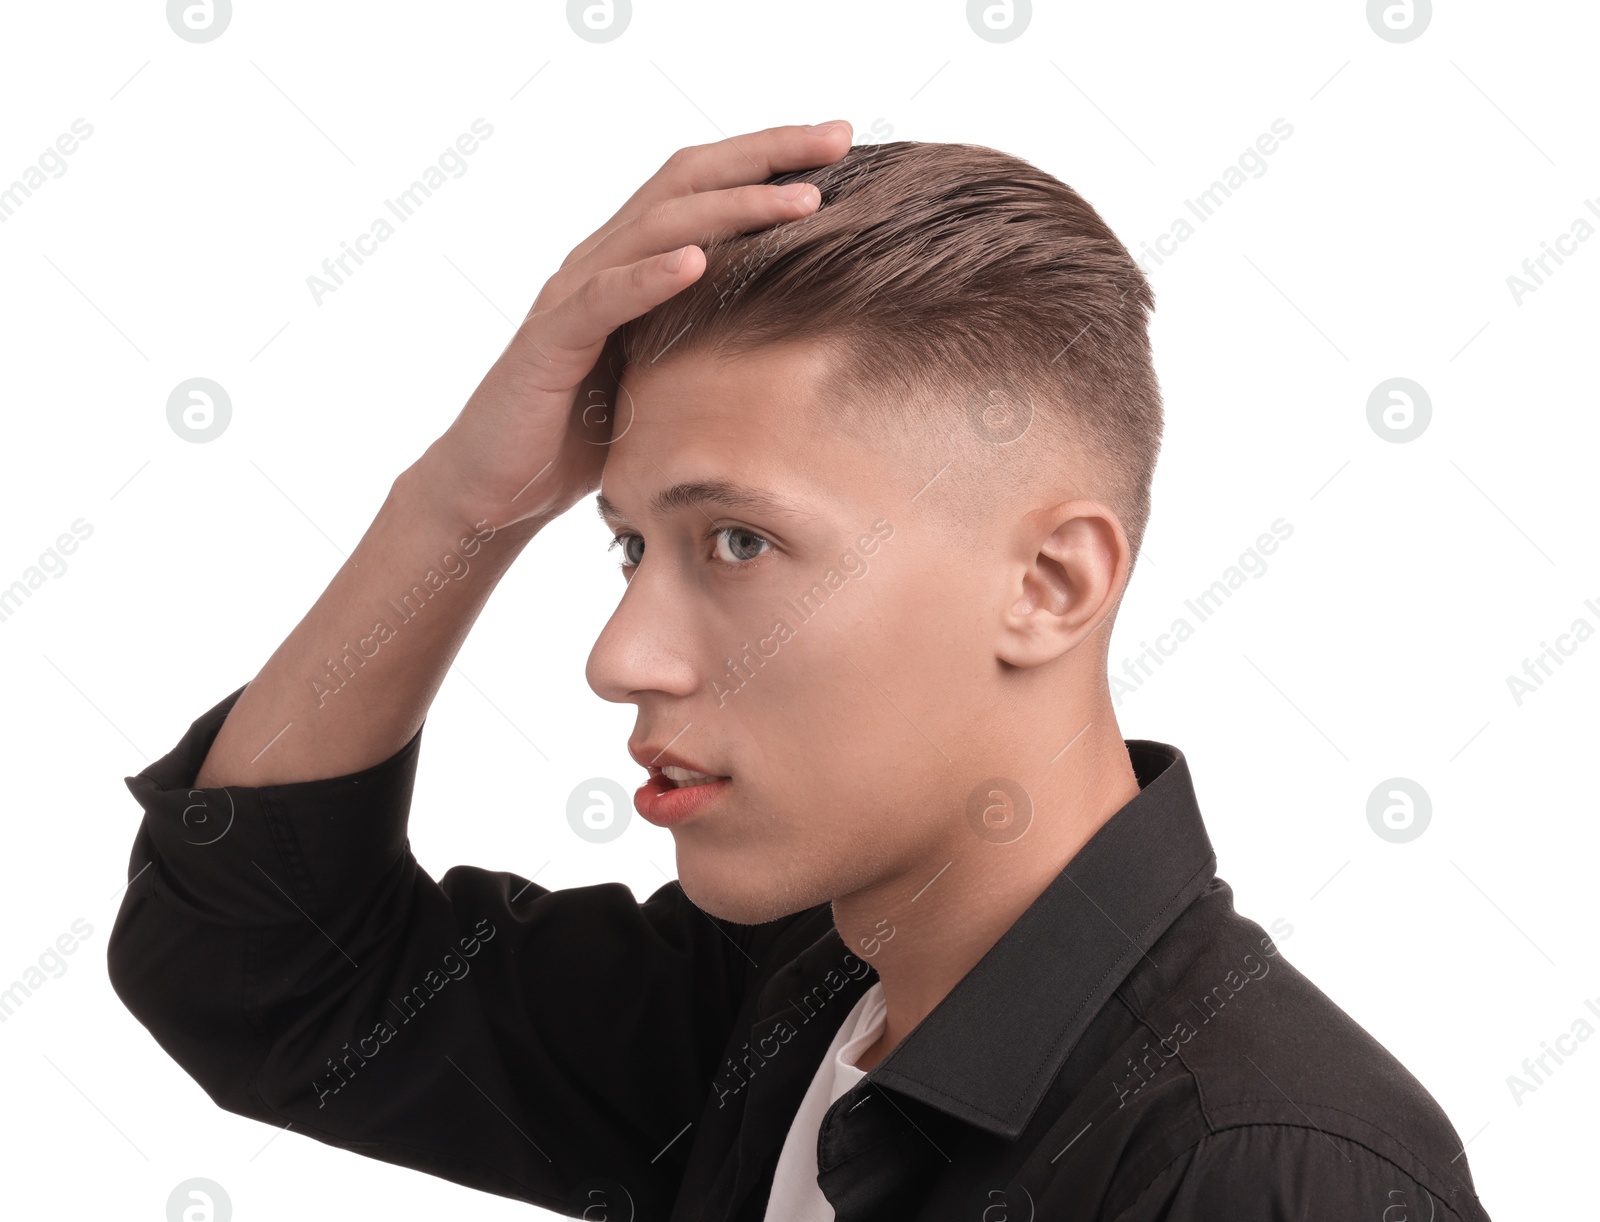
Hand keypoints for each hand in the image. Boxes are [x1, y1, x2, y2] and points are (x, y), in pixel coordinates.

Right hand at [418, 120, 854, 530]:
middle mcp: (602, 260)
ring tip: (795, 200)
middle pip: (687, 181)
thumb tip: (791, 327)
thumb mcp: (664, 372)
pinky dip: (649, 278)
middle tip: (838, 138)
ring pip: (655, 228)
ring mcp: (573, 295)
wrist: (497, 485)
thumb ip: (706, 333)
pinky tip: (696, 262)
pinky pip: (603, 300)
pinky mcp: (551, 342)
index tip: (842, 141)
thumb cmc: (583, 432)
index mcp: (631, 261)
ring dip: (730, 209)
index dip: (769, 157)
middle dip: (766, 156)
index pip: (704, 185)